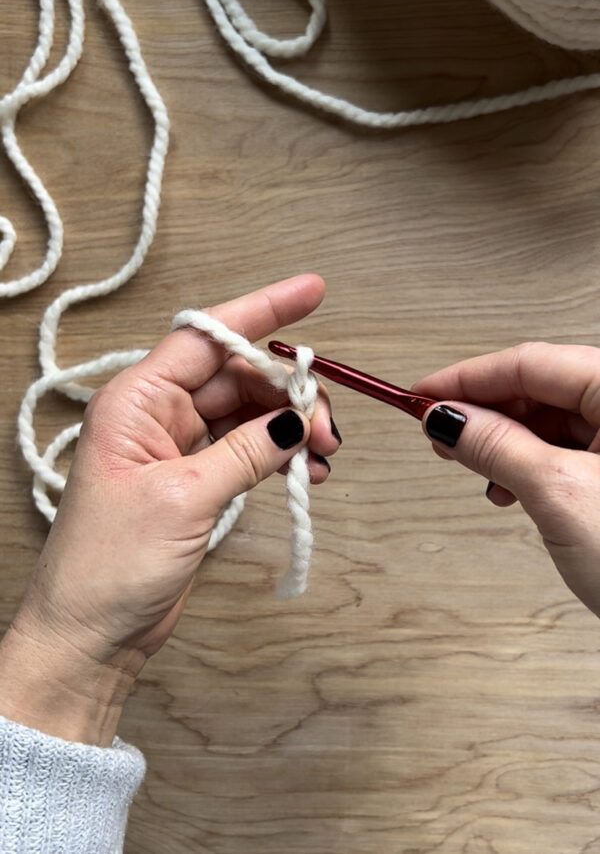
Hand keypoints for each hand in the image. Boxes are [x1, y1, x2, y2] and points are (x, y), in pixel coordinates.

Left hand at [0, 274, 340, 743]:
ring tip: (322, 453)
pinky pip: (248, 451)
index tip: (311, 292)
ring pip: (248, 414)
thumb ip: (245, 452)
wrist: (91, 636)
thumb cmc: (108, 564)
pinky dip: (279, 457)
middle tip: (325, 425)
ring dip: (290, 427)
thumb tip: (295, 420)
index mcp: (136, 401)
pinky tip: (305, 473)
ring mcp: (178, 449)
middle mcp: (156, 416)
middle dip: (288, 391)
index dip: (260, 310)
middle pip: (236, 377)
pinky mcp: (196, 482)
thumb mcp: (183, 497)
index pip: (205, 337)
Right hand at [414, 341, 599, 619]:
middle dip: (486, 411)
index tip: (423, 394)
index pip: (532, 362)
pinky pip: (570, 449)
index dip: (469, 378)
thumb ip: (498, 446)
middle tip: (440, 432)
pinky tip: (510, 488)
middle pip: (544, 387)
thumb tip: (448, 418)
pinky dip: (532, 465)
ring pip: (555, 419)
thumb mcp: (560, 495)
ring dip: (506, 442)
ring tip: (475, 469)